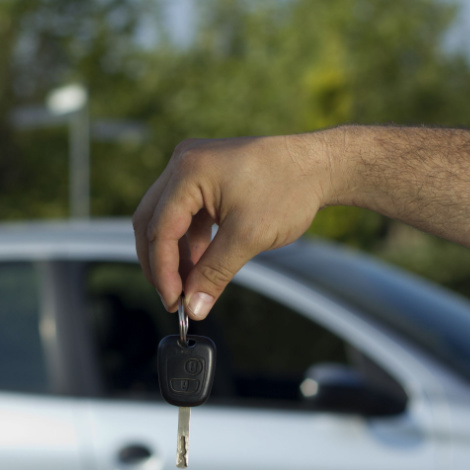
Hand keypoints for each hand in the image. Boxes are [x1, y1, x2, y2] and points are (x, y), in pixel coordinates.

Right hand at [132, 134, 333, 318]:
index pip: (159, 229)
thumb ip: (215, 273)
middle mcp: (183, 163)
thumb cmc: (290, 189)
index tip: (174, 302)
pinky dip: (188, 243)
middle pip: (151, 222)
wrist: (319, 166)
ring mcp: (193, 168)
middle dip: (160, 264)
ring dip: (175, 255)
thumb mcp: (248, 237)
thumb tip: (194, 306)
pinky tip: (199, 267)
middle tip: (174, 298)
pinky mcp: (205, 178)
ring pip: (166, 220)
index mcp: (189, 171)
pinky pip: (184, 215)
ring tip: (190, 287)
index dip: (163, 271)